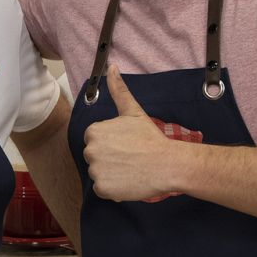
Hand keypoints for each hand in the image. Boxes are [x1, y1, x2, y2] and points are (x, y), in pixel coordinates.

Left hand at [83, 66, 181, 201]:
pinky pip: (103, 189)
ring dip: (111, 174)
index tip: (126, 145)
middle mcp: (90, 150)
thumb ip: (118, 90)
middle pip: (95, 157)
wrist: (166, 164)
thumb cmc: (150, 137)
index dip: (111, 144)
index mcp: (94, 132)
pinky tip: (128, 180)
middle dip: (109, 158)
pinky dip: (113, 188)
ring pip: (98, 173)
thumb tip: (112, 67)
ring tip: (130, 169)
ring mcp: (95, 170)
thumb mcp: (132, 111)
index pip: (95, 141)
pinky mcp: (103, 189)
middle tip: (129, 157)